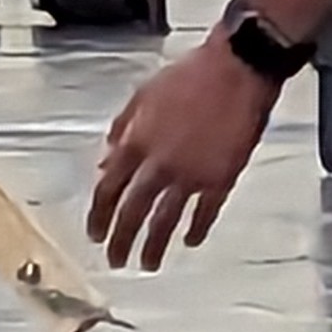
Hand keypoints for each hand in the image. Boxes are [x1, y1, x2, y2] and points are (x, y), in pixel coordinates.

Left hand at [89, 41, 277, 271]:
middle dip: (120, 240)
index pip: (108, 189)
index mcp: (136, 142)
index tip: (95, 233)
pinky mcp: (220, 179)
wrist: (236, 68)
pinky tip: (190, 241)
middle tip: (115, 259)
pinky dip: (196, 229)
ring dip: (154, 245)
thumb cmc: (191, 75)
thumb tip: (106, 160)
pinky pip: (204, 213)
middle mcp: (159, 163)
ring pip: (165, 220)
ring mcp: (190, 174)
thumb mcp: (143, 94)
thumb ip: (122, 129)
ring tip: (148, 263)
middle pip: (132, 211)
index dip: (99, 215)